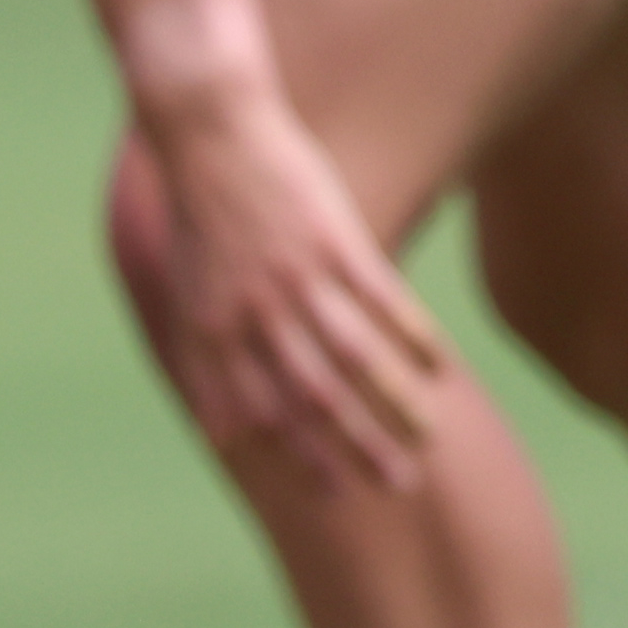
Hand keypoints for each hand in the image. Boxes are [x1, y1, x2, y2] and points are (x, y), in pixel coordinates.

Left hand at [124, 80, 457, 496]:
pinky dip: (412, 336)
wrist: (207, 130)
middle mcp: (256, 312)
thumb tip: (217, 436)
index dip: (300, 460)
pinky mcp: (334, 237)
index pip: (263, 415)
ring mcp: (297, 276)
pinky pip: (382, 299)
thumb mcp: (187, 297)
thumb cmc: (198, 215)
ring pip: (355, 356)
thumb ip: (206, 367)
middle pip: (316, 398)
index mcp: (215, 331)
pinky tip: (440, 365)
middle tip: (398, 487)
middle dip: (358, 448)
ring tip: (430, 437)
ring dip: (394, 403)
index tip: (336, 497)